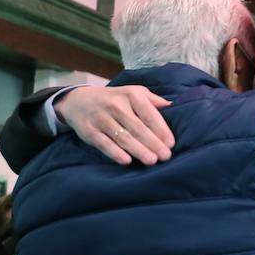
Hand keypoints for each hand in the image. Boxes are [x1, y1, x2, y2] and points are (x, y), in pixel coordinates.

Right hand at [58, 85, 173, 165]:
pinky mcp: (89, 131)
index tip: (170, 143)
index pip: (148, 113)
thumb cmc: (116, 99)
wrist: (79, 100)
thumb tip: (175, 106)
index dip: (160, 129)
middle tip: (165, 156)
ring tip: (151, 161)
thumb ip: (154, 101)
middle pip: (137, 127)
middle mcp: (116, 105)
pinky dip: (115, 153)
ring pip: (122, 137)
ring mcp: (101, 118)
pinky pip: (104, 144)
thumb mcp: (135, 93)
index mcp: (131, 95)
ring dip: (138, 150)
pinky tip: (127, 161)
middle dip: (152, 142)